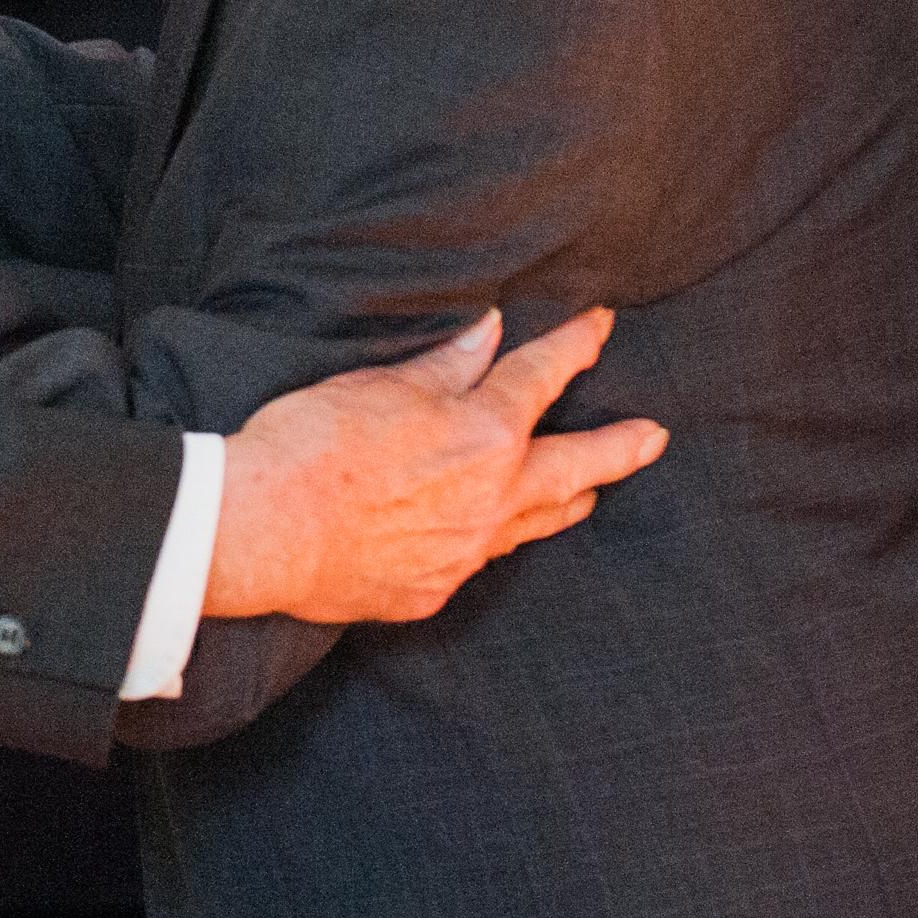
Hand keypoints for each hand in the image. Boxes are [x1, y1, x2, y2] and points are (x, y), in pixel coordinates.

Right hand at [206, 308, 667, 622]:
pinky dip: (493, 540)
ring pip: (535, 523)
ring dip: (567, 502)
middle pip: (570, 466)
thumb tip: (489, 334)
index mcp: (481, 433)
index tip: (602, 326)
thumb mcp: (381, 385)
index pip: (541, 378)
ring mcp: (466, 550)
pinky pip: (479, 560)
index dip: (575, 347)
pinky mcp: (432, 590)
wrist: (263, 531)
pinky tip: (490, 536)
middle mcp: (490, 497)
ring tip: (592, 494)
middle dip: (616, 448)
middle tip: (654, 437)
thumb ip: (445, 364)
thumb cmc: (313, 445)